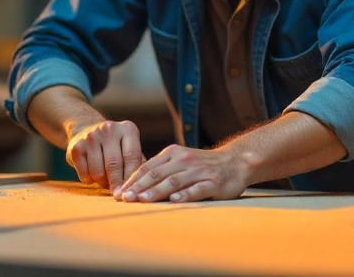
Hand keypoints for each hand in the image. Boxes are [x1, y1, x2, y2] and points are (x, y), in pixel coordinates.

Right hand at [66, 120, 143, 193]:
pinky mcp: (76, 147)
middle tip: (119, 195)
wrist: (86, 130)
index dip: (132, 177)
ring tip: (106, 182)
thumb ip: (137, 164)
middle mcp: (109, 129)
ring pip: (98, 172)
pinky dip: (89, 180)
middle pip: (114, 165)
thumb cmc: (115, 146)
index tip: (132, 192)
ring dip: (103, 183)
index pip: (132, 156)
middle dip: (117, 184)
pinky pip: (85, 174)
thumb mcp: (129, 148)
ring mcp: (91, 136)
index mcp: (127, 128)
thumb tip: (137, 187)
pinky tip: (92, 174)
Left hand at [114, 144, 250, 202]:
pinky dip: (185, 194)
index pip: (147, 167)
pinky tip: (174, 200)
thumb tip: (133, 186)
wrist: (234, 162)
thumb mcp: (179, 161)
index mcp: (172, 154)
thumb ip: (160, 170)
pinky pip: (197, 189)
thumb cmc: (201, 165)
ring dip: (156, 191)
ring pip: (173, 181)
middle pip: (157, 174)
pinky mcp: (213, 182)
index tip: (118, 193)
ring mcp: (198, 171)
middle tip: (124, 198)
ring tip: (142, 200)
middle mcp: (183, 160)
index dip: (132, 180)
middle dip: (139, 187)